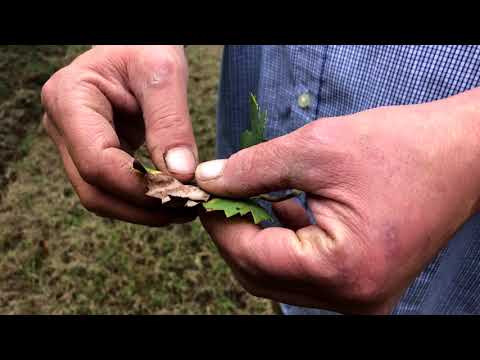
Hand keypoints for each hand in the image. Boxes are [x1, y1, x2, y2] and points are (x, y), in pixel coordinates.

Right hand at [42, 45, 197, 225]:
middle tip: (188, 210)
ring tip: (185, 209)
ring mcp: (74, 143)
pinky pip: (112, 188)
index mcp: (69, 99)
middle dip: (142, 208)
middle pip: (94, 189)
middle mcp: (62, 126)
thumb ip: (171, 122)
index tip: (181, 196)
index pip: (97, 162)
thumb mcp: (163, 72)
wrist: (137, 46)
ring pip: (101, 196)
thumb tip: (180, 175)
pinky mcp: (92, 153)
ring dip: (142, 211)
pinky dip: (142, 201)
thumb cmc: (146, 46)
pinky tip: (172, 200)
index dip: (138, 188)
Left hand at [196, 88, 479, 313]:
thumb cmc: (401, 148)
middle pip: (262, 276)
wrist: (462, 156)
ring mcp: (361, 298)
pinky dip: (287, 243)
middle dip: (236, 234)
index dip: (220, 224)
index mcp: (341, 270)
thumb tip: (209, 180)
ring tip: (254, 197)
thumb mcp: (316, 149)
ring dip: (259, 238)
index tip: (204, 195)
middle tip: (222, 195)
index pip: (252, 258)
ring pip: (281, 277)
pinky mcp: (364, 285)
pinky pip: (307, 273)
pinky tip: (286, 208)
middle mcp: (352, 298)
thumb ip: (253, 168)